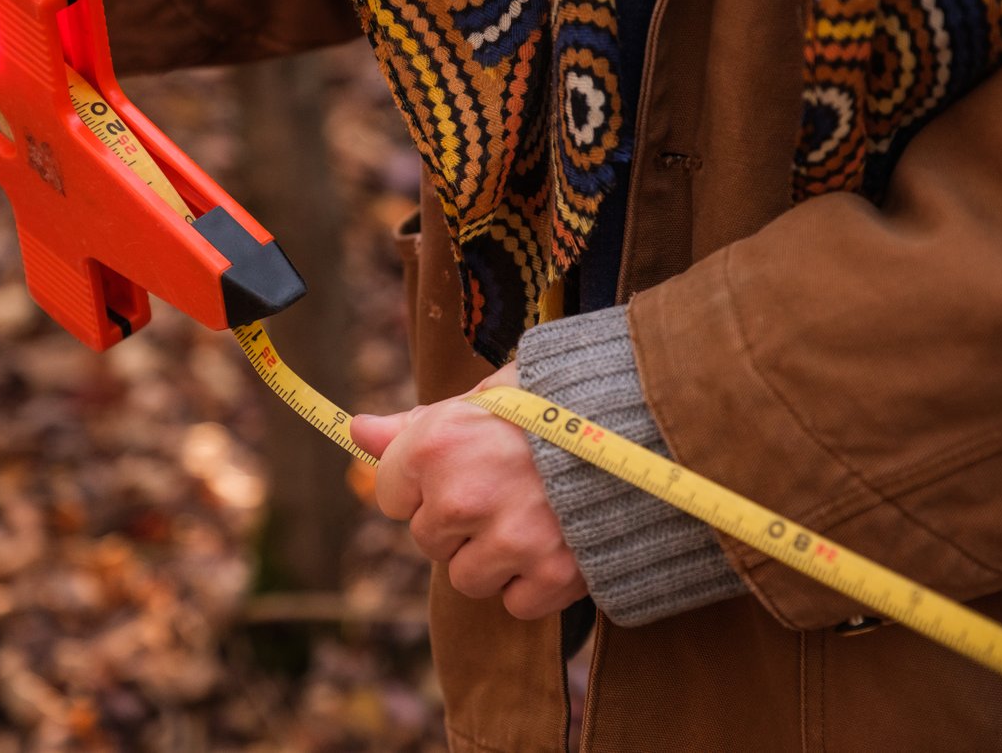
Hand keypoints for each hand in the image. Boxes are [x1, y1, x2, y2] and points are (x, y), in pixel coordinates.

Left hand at [351, 363, 587, 619]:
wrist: (644, 422)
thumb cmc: (554, 402)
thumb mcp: (480, 399)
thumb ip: (414, 424)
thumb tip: (357, 431)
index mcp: (436, 444)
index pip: (389, 495)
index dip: (424, 483)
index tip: (462, 466)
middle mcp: (462, 496)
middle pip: (428, 540)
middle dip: (459, 522)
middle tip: (507, 488)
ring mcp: (507, 540)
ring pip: (466, 578)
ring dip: (493, 557)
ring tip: (533, 514)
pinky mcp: (552, 574)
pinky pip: (516, 603)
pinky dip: (534, 583)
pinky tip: (556, 542)